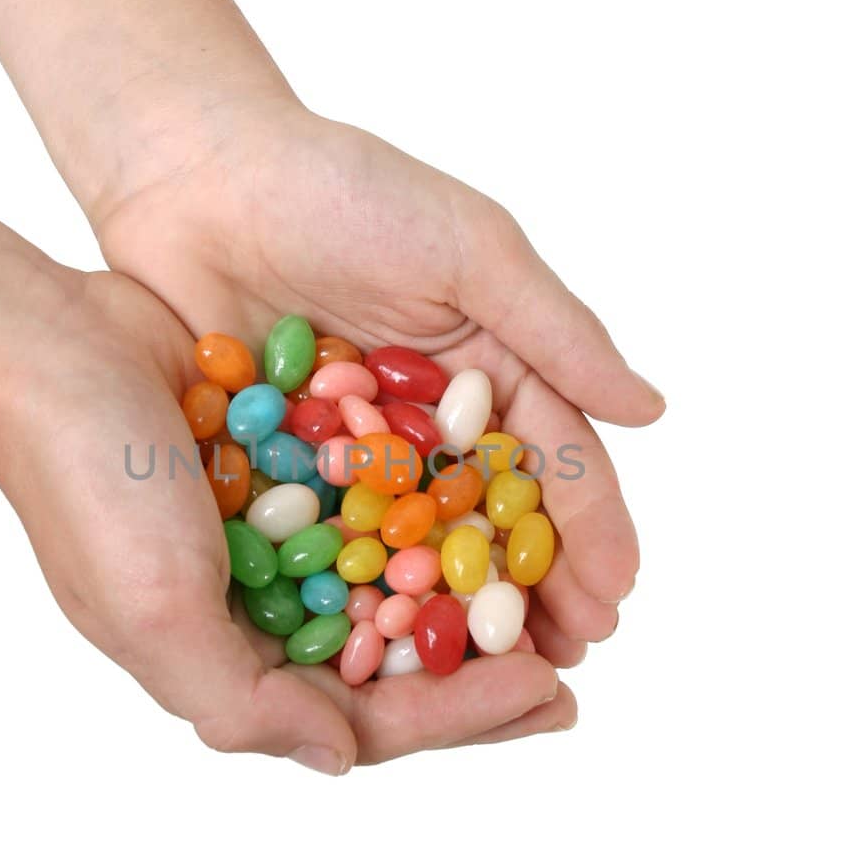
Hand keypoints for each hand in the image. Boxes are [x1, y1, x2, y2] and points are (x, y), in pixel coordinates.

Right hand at [0, 267, 571, 773]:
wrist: (46, 347)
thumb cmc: (89, 488)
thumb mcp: (155, 617)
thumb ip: (245, 705)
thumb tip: (341, 759)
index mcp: (232, 661)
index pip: (368, 717)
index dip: (462, 714)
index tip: (548, 693)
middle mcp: (263, 610)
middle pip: (397, 663)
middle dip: (484, 671)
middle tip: (574, 669)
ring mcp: (279, 538)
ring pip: (401, 587)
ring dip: (473, 596)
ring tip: (552, 596)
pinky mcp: (290, 469)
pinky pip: (382, 503)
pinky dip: (437, 513)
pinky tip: (497, 504)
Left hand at [92, 100, 665, 671]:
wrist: (197, 172)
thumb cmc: (341, 190)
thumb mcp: (467, 249)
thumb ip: (555, 331)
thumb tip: (652, 411)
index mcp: (487, 368)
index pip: (553, 461)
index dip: (588, 530)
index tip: (615, 597)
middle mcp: (427, 421)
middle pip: (489, 522)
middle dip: (530, 590)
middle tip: (565, 662)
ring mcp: (353, 452)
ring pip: (414, 549)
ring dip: (451, 612)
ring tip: (486, 677)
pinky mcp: (282, 469)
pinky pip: (328, 543)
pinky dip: (355, 593)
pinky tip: (380, 647)